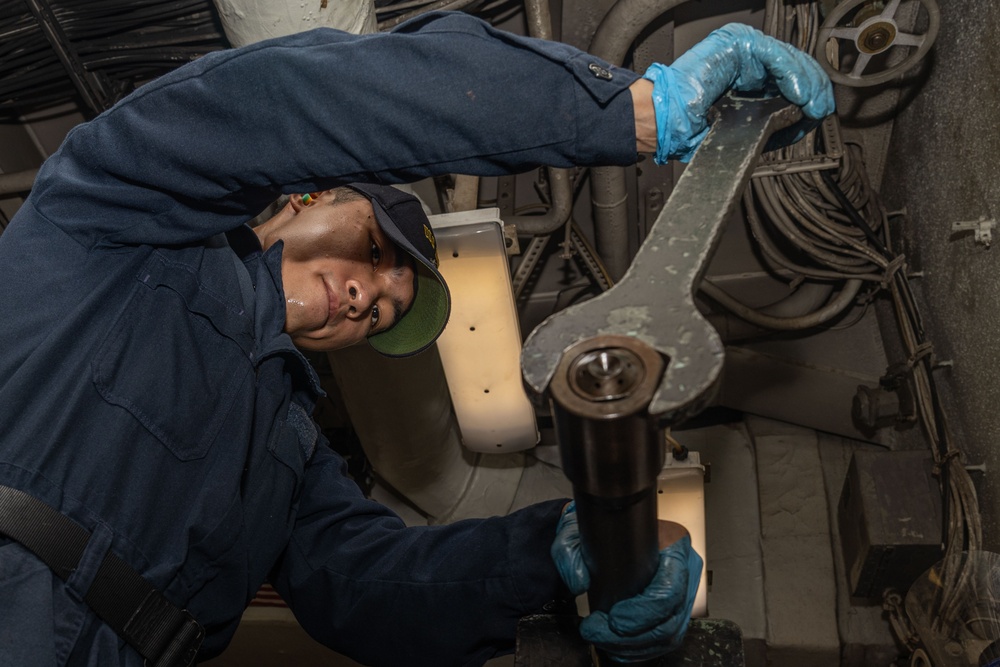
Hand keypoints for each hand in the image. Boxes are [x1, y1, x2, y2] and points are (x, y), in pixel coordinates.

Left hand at [550, 502, 703, 662]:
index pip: (670, 587)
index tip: (614, 618)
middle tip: (596, 632)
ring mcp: (682, 592)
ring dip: (632, 646)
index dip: (645, 611)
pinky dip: (639, 649)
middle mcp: (684, 570)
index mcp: (672, 543)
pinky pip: (664, 639)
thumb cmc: (600, 530)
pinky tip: (615, 646)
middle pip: (670, 619)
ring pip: (668, 634)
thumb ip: (570, 551)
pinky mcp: (673, 611)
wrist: (604, 533)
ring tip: (600, 638)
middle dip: (631, 636)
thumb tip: (579, 583)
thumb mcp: (577, 531)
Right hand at [643, 23, 834, 162]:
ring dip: (806, 85)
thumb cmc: (691, 126)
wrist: (666, 121)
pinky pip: (775, 55)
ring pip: (790, 60)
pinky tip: (797, 93)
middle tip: (820, 110)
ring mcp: (743, 49)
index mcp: (748, 77)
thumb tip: (800, 121)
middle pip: (797, 67)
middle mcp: (749, 59)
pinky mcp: (738, 44)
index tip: (818, 113)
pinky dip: (791, 74)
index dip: (810, 94)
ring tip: (812, 105)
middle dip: (814, 90)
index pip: (792, 79)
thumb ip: (770, 120)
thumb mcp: (742, 126)